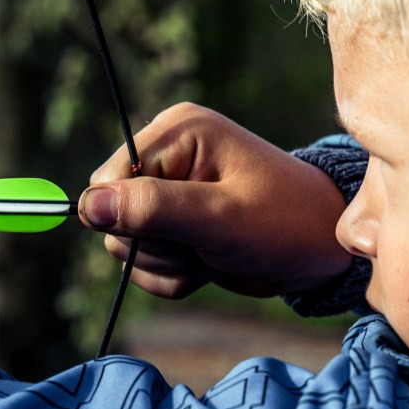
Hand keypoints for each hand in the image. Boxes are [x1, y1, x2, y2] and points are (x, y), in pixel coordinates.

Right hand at [79, 102, 351, 297]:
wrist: (321, 252)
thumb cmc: (283, 223)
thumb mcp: (219, 218)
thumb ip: (153, 210)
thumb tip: (87, 205)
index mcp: (178, 132)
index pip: (107, 181)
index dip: (131, 218)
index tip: (176, 232)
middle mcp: (168, 155)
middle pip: (112, 217)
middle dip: (156, 246)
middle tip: (204, 244)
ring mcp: (170, 192)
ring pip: (127, 246)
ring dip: (168, 264)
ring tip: (214, 253)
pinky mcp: (175, 224)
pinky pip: (145, 263)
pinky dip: (174, 275)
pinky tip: (210, 264)